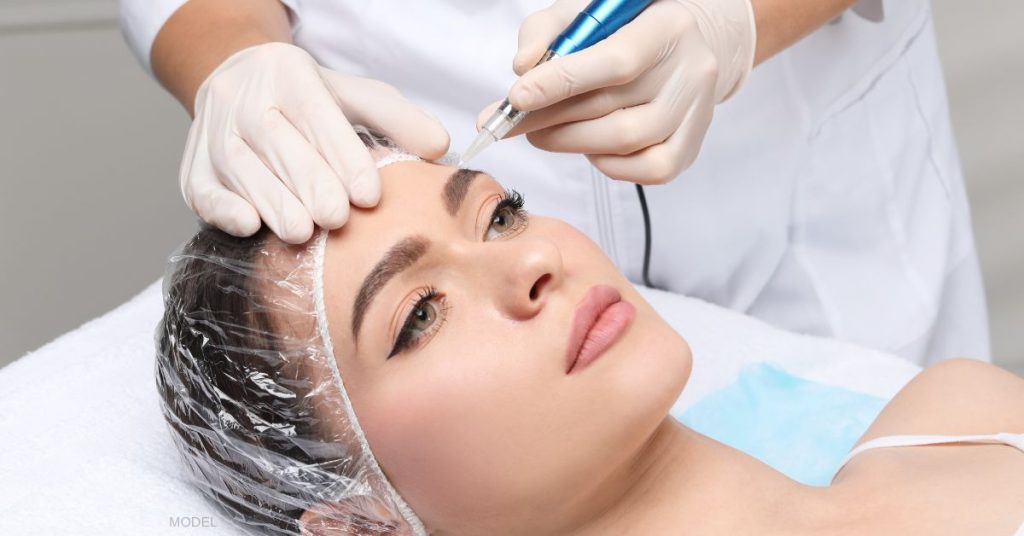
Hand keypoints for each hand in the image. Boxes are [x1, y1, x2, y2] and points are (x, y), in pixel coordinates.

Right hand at [182, 42, 449, 242]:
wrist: (236, 80)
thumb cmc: (306, 99)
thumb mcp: (354, 96)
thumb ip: (396, 119)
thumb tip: (439, 146)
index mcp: (289, 75)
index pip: (317, 116)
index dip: (343, 157)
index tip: (369, 194)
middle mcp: (245, 99)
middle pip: (276, 142)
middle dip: (308, 183)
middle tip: (337, 218)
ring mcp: (214, 133)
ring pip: (240, 168)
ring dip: (271, 202)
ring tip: (302, 232)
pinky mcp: (193, 166)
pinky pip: (201, 189)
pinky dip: (222, 209)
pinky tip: (248, 225)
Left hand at [479, 0, 754, 183]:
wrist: (690, 47)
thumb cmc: (627, 29)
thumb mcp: (587, 12)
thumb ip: (547, 32)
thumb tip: (523, 68)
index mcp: (667, 28)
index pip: (615, 61)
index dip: (562, 82)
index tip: (516, 98)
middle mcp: (691, 70)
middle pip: (612, 107)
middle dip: (549, 119)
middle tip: (510, 125)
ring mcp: (696, 112)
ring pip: (625, 141)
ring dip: (571, 143)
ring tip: (543, 134)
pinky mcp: (691, 147)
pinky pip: (646, 170)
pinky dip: (607, 164)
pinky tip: (587, 148)